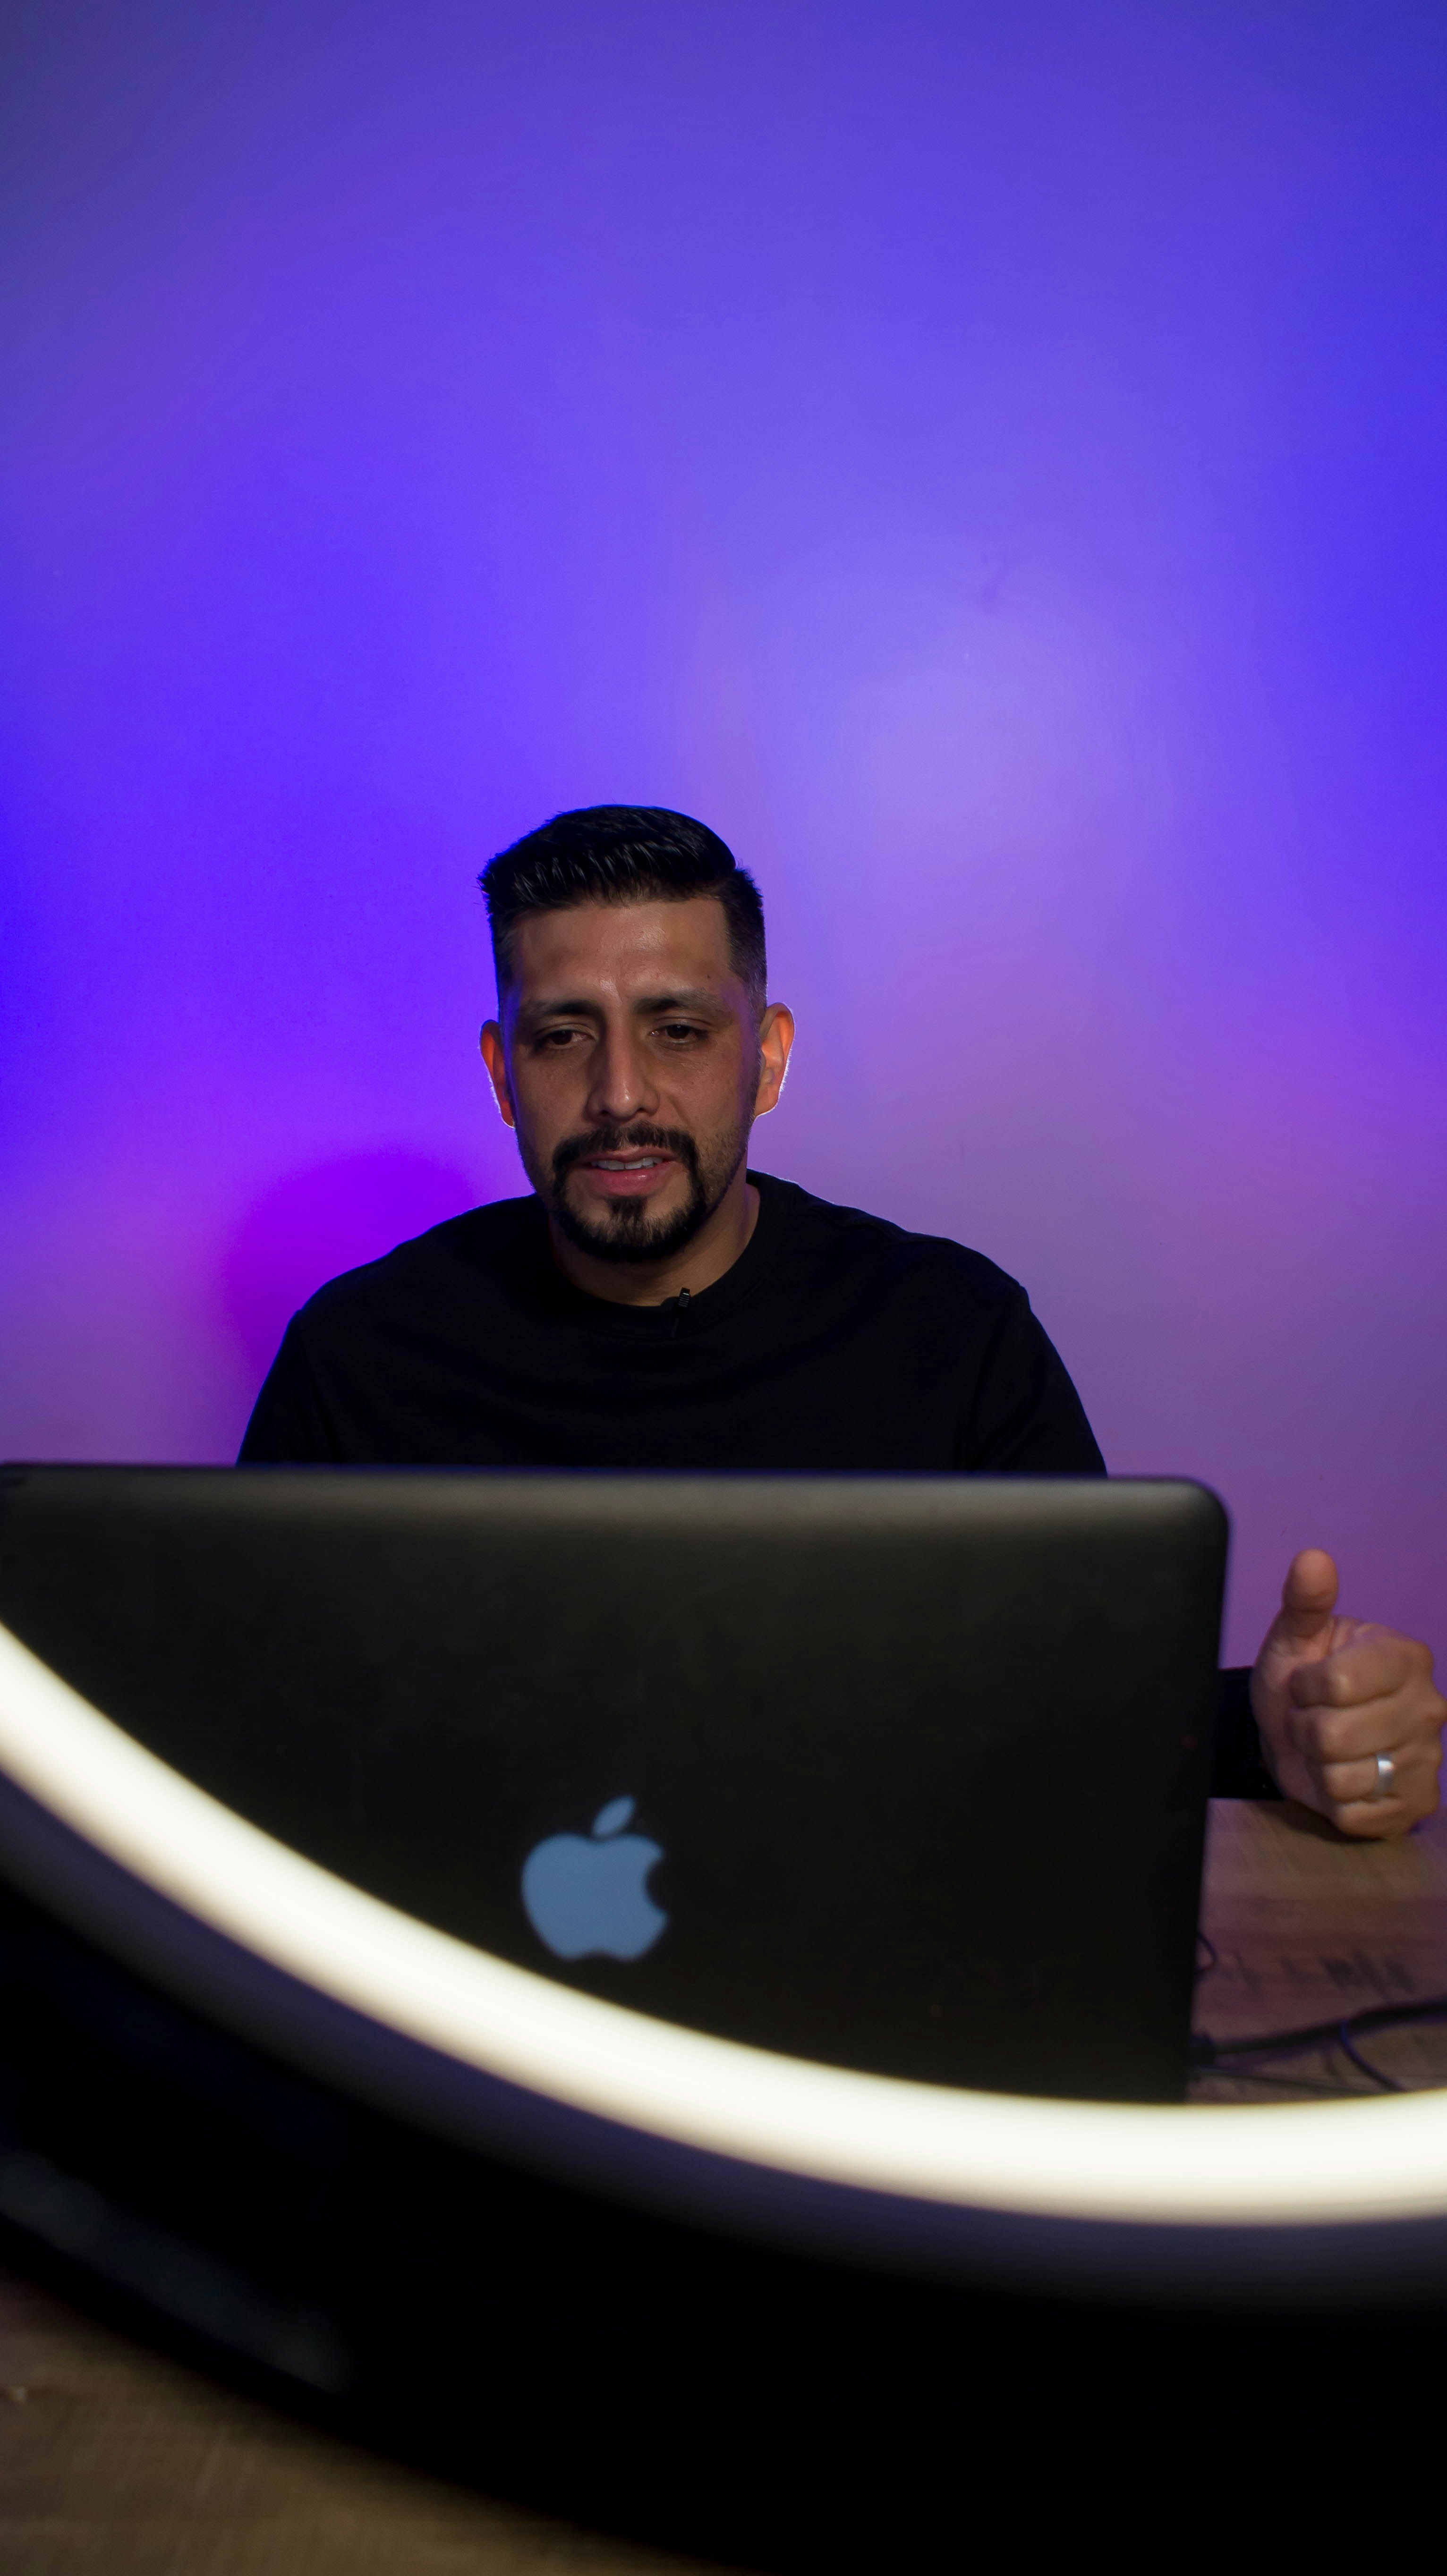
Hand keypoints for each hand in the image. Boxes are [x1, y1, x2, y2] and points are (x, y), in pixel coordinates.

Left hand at [1251, 1550, 1443, 1839]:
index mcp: (1405, 1656)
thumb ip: (1305, 1601)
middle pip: (1334, 1734)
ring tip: (1325, 1750)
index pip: (1337, 1681)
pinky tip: (1340, 1779)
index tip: (1306, 1684)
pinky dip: (1333, 1801)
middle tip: (1312, 1720)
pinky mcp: (1417, 1804)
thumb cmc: (1301, 1683)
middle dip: (1305, 1729)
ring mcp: (1429, 1758)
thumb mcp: (1294, 1639)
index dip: (1304, 1688)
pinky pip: (1354, 1814)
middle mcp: (1429, 1706)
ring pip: (1342, 1778)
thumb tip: (1312, 1558)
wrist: (1302, 1737)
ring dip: (1318, 1767)